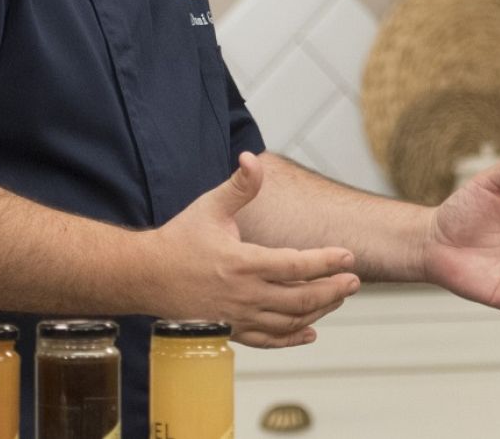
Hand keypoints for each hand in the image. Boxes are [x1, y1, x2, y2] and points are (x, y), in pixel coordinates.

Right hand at [146, 152, 361, 347]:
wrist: (145, 276)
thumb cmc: (179, 239)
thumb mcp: (210, 207)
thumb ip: (239, 187)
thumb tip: (251, 158)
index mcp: (243, 263)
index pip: (296, 265)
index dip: (326, 261)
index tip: (348, 256)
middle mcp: (244, 294)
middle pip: (301, 297)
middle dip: (333, 290)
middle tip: (355, 281)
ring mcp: (238, 316)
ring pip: (289, 320)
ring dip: (318, 310)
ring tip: (338, 298)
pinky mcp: (230, 330)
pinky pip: (268, 340)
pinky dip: (292, 338)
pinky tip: (310, 331)